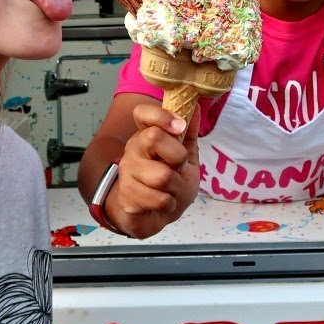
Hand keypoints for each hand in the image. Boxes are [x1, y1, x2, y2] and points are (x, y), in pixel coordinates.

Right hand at [103, 103, 200, 238]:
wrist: (153, 216)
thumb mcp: (185, 158)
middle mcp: (133, 149)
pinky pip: (159, 199)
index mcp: (146, 135)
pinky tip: (163, 203)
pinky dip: (170, 204)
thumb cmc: (170, 183)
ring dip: (177, 187)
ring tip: (172, 190)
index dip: (161, 115)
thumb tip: (197, 108)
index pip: (142, 112)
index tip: (179, 126)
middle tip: (179, 168)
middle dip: (178, 156)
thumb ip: (188, 136)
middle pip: (154, 138)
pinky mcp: (127, 196)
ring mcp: (127, 172)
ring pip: (162, 175)